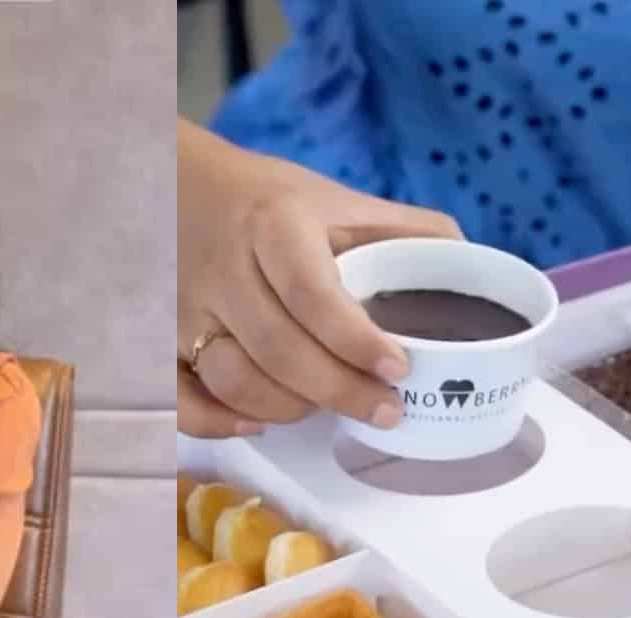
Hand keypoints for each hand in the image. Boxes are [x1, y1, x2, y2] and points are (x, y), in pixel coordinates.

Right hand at [177, 120, 461, 437]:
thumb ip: (403, 229)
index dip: (355, 339)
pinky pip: (178, 397)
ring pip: (233, 379)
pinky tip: (256, 423)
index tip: (398, 368)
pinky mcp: (156, 338)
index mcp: (274, 225)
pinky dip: (215, 422)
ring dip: (287, 408)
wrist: (166, 181)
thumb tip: (474, 267)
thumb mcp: (334, 198)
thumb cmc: (266, 201)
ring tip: (326, 407)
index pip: (312, 292)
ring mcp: (183, 308)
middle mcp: (223, 268)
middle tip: (385, 411)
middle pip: (278, 350)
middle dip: (338, 391)